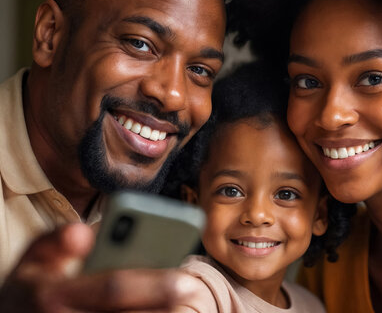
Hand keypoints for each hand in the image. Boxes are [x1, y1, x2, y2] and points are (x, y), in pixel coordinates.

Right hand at [0, 223, 184, 311]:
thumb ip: (55, 240)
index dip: (151, 283)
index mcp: (52, 294)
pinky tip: (163, 312)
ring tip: (184, 305)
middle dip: (163, 302)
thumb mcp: (32, 257)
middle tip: (194, 289)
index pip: (112, 288)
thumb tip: (82, 233)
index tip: (185, 276)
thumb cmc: (31, 285)